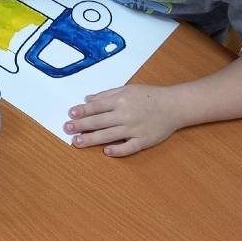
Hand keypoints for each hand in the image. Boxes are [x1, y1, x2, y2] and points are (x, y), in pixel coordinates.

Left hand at [63, 84, 181, 156]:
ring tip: (77, 142)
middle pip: (99, 121)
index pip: (96, 107)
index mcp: (121, 100)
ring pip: (109, 135)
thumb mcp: (127, 89)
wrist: (174, 106)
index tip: (70, 114)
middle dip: (81, 125)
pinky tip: (106, 152)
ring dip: (91, 139)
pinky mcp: (144, 141)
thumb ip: (107, 94)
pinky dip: (118, 150)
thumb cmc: (150, 96)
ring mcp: (135, 129)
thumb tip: (87, 99)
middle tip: (66, 129)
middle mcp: (126, 115)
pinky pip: (129, 147)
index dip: (82, 111)